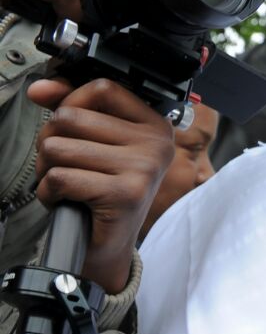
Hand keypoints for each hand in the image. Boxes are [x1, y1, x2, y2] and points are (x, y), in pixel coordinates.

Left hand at [27, 77, 174, 292]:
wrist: (108, 245)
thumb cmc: (101, 192)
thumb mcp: (92, 142)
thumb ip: (71, 108)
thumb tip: (40, 89)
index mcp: (154, 126)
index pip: (103, 89)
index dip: (70, 100)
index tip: (65, 123)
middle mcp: (156, 145)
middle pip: (70, 117)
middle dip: (52, 143)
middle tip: (68, 167)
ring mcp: (143, 169)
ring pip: (58, 147)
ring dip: (48, 170)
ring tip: (69, 186)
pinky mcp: (125, 194)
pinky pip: (60, 177)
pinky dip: (50, 193)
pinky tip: (67, 202)